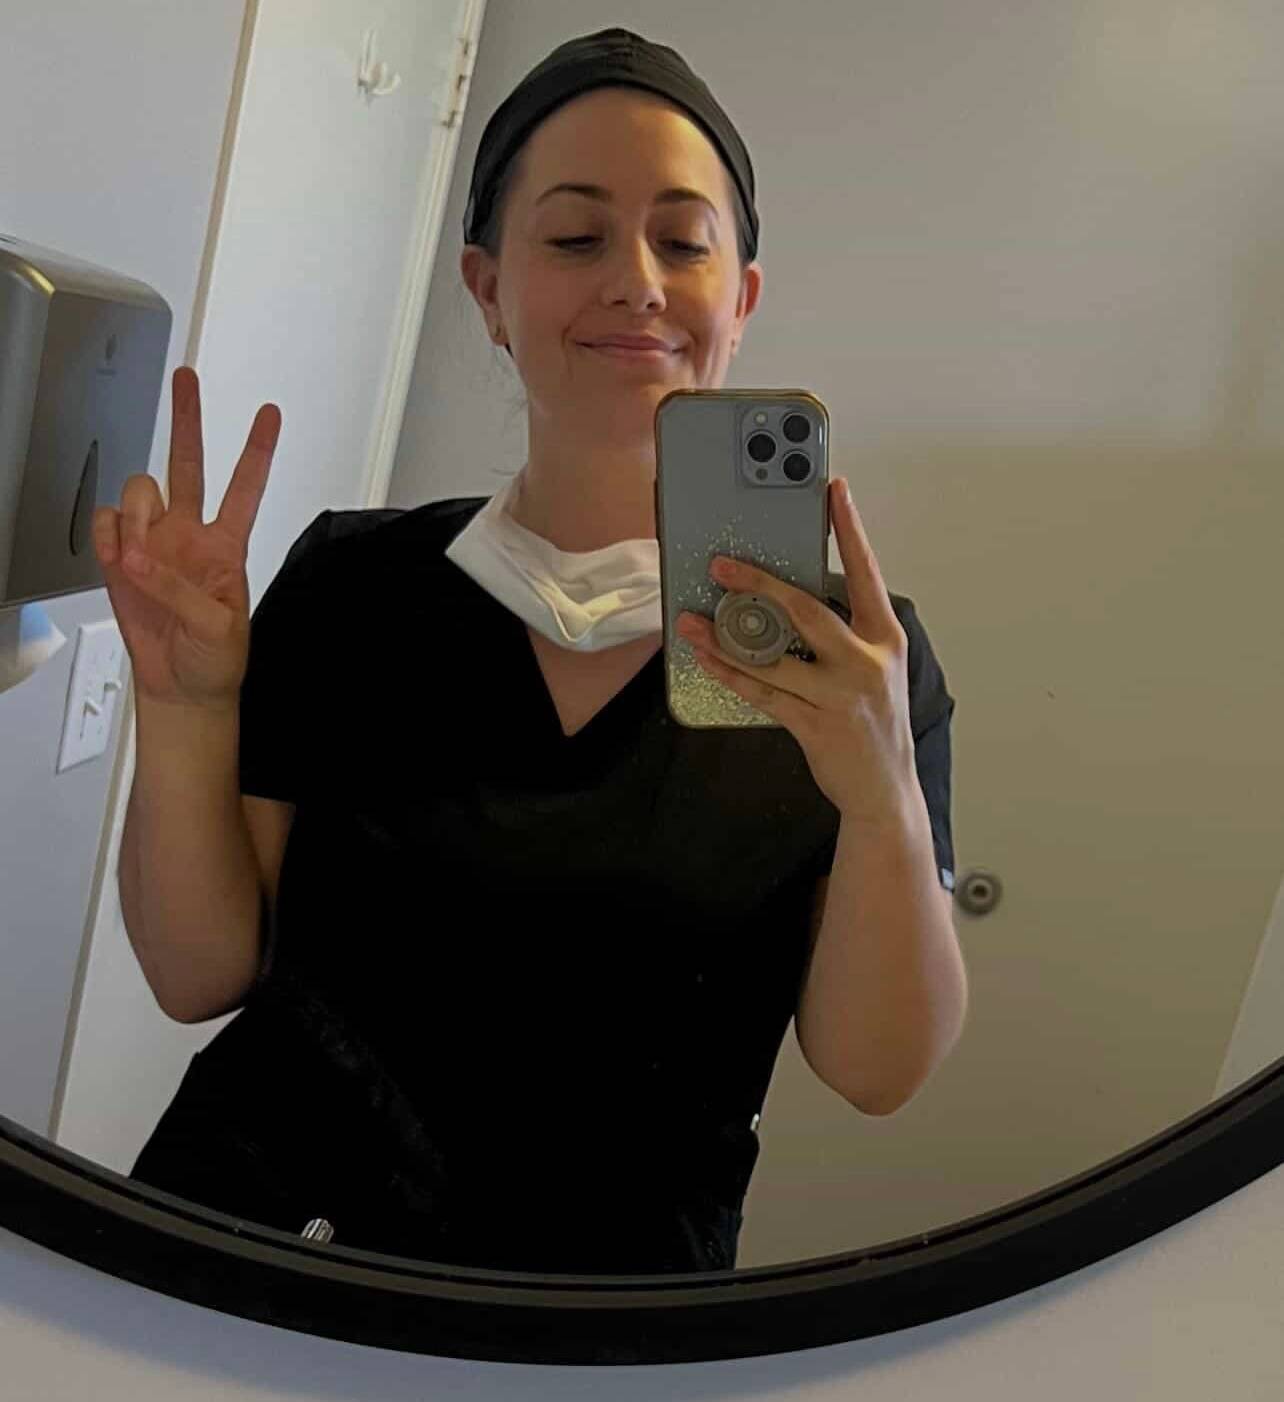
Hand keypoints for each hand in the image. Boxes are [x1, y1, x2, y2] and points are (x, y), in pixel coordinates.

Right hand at [92, 366, 281, 710]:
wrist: (183, 688)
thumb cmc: (216, 659)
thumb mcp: (219, 627)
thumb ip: (182, 589)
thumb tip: (145, 559)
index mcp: (228, 546)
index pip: (246, 487)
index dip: (257, 450)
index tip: (269, 414)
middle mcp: (191, 534)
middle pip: (189, 464)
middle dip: (187, 419)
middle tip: (186, 381)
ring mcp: (155, 543)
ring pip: (141, 491)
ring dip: (137, 514)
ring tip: (142, 554)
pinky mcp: (123, 558)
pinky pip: (108, 523)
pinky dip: (109, 536)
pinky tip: (122, 560)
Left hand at [675, 478, 918, 825]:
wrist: (886, 789)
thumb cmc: (872, 720)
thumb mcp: (873, 667)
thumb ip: (841, 632)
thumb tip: (784, 597)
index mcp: (884, 637)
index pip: (866, 571)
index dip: (849, 529)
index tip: (834, 490)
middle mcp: (866, 662)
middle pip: (806, 610)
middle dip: (759, 582)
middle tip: (722, 563)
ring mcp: (841, 696)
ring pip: (774, 656)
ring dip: (726, 636)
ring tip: (694, 618)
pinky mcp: (815, 726)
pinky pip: (763, 694)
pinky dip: (730, 673)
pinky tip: (706, 657)